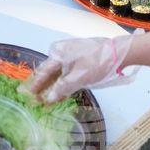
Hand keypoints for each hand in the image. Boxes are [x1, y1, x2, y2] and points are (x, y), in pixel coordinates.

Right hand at [28, 31, 143, 103]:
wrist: (119, 53)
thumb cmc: (98, 63)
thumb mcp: (80, 77)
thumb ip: (63, 87)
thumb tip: (49, 97)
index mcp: (61, 52)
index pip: (45, 69)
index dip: (37, 83)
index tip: (30, 93)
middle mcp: (64, 51)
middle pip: (50, 70)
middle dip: (45, 85)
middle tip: (38, 98)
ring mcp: (73, 54)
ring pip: (59, 71)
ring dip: (54, 85)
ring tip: (48, 99)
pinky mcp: (81, 58)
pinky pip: (68, 71)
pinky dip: (64, 81)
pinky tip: (62, 92)